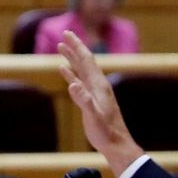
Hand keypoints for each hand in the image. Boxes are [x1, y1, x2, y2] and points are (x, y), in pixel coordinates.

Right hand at [56, 30, 143, 175]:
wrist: (116, 144)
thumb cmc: (105, 132)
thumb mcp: (93, 116)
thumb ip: (84, 100)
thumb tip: (72, 83)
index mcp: (99, 85)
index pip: (86, 60)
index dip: (77, 46)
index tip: (67, 33)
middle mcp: (98, 85)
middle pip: (85, 61)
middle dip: (75, 47)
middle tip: (65, 33)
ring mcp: (95, 92)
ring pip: (81, 69)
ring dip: (72, 58)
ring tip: (61, 47)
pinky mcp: (91, 99)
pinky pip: (79, 81)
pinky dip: (71, 73)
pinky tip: (64, 70)